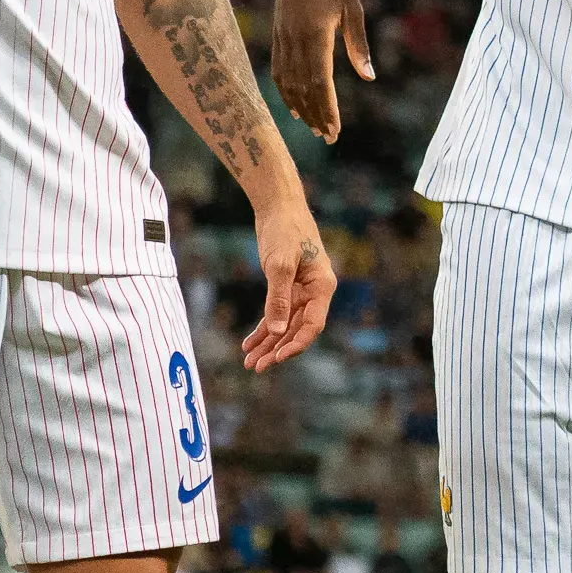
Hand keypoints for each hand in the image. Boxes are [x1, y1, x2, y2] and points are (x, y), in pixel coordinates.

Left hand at [241, 198, 337, 370]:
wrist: (279, 205)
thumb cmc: (284, 230)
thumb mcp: (279, 264)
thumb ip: (278, 298)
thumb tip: (278, 331)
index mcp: (322, 286)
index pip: (313, 325)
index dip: (296, 344)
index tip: (276, 358)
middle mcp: (315, 292)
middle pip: (297, 329)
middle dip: (276, 349)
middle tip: (256, 367)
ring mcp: (301, 290)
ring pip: (285, 324)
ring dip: (268, 343)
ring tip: (249, 362)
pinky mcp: (287, 286)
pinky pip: (276, 313)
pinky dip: (263, 328)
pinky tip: (249, 343)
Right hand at [271, 0, 370, 140]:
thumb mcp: (353, 9)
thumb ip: (359, 45)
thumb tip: (369, 77)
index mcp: (315, 33)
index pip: (320, 82)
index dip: (326, 108)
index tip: (335, 129)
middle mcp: (295, 38)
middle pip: (303, 88)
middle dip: (316, 115)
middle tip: (328, 136)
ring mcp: (283, 36)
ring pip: (288, 82)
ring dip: (300, 107)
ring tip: (314, 127)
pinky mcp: (278, 33)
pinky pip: (279, 69)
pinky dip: (285, 91)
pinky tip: (295, 106)